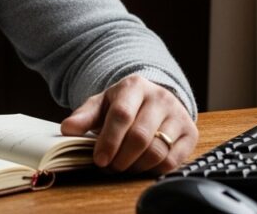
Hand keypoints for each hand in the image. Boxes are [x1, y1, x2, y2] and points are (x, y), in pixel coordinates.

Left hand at [60, 74, 196, 173]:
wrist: (154, 98)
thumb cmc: (124, 104)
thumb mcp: (102, 104)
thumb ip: (84, 116)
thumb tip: (67, 128)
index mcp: (134, 86)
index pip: (122, 115)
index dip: (109, 141)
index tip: (99, 159)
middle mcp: (160, 97)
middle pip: (140, 136)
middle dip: (121, 158)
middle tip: (110, 167)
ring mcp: (178, 114)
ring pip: (157, 150)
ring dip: (136, 166)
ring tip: (124, 167)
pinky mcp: (190, 132)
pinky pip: (173, 160)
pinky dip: (154, 169)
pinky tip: (142, 166)